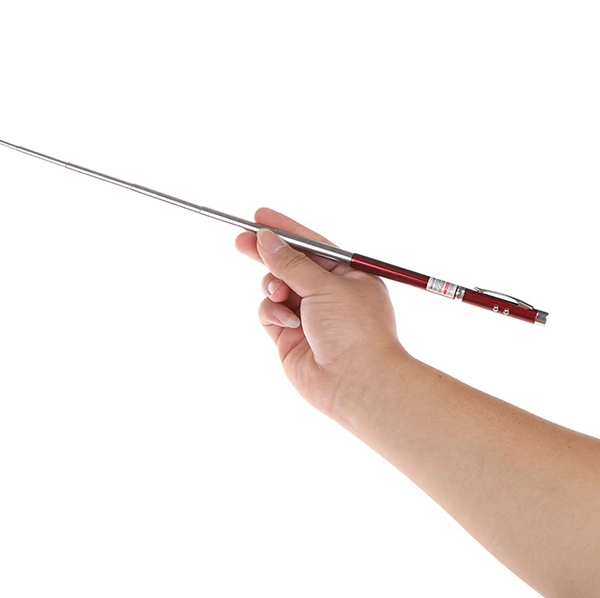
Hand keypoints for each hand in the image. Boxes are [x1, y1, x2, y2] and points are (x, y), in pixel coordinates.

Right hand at [235, 208, 406, 425]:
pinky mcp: (290, 336)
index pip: (312, 245)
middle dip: (266, 253)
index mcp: (348, 275)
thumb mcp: (325, 286)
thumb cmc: (355, 331)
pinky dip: (273, 313)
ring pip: (275, 287)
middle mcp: (328, 293)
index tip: (259, 216)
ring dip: (273, 287)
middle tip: (241, 241)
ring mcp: (308, 315)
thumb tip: (266, 239)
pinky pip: (270, 313)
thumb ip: (291, 262)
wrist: (358, 383)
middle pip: (289, 264)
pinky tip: (288, 323)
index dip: (286, 230)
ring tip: (280, 295)